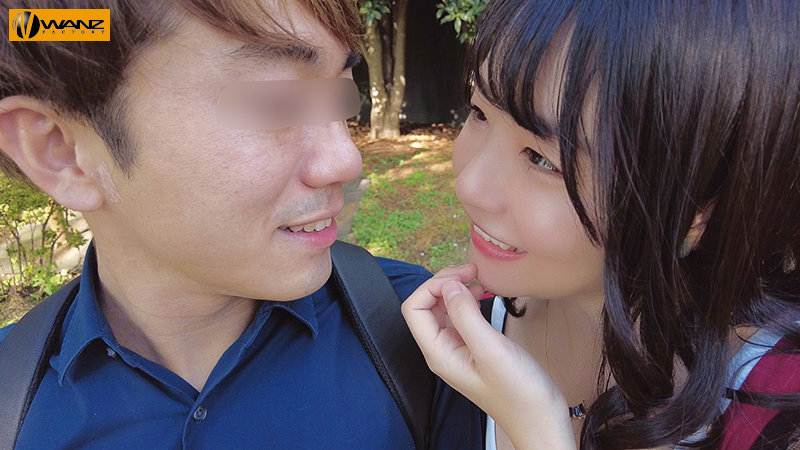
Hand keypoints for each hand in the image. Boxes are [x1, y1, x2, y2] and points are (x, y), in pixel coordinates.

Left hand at [402, 266, 575, 448]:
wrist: (540, 419)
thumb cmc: (519, 393)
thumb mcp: (492, 350)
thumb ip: (466, 316)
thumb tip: (449, 286)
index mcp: (438, 352)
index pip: (414, 308)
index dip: (433, 286)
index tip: (463, 277)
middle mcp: (442, 350)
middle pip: (427, 304)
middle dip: (446, 282)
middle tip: (474, 271)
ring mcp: (457, 349)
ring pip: (444, 308)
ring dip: (457, 288)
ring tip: (480, 278)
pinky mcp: (473, 348)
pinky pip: (461, 316)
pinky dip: (469, 300)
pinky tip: (485, 294)